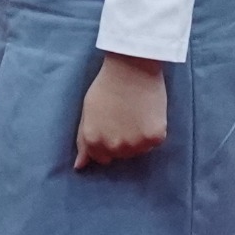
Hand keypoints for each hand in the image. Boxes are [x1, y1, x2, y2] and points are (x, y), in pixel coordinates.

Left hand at [73, 52, 167, 168]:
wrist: (131, 67)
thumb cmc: (106, 86)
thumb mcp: (87, 112)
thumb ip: (83, 141)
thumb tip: (79, 167)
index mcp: (94, 140)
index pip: (101, 157)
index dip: (105, 141)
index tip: (110, 126)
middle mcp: (114, 146)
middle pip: (120, 155)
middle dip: (120, 140)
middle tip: (123, 116)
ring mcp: (135, 144)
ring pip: (138, 151)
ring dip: (137, 138)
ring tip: (135, 114)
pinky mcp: (154, 137)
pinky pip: (153, 143)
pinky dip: (152, 132)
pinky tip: (147, 114)